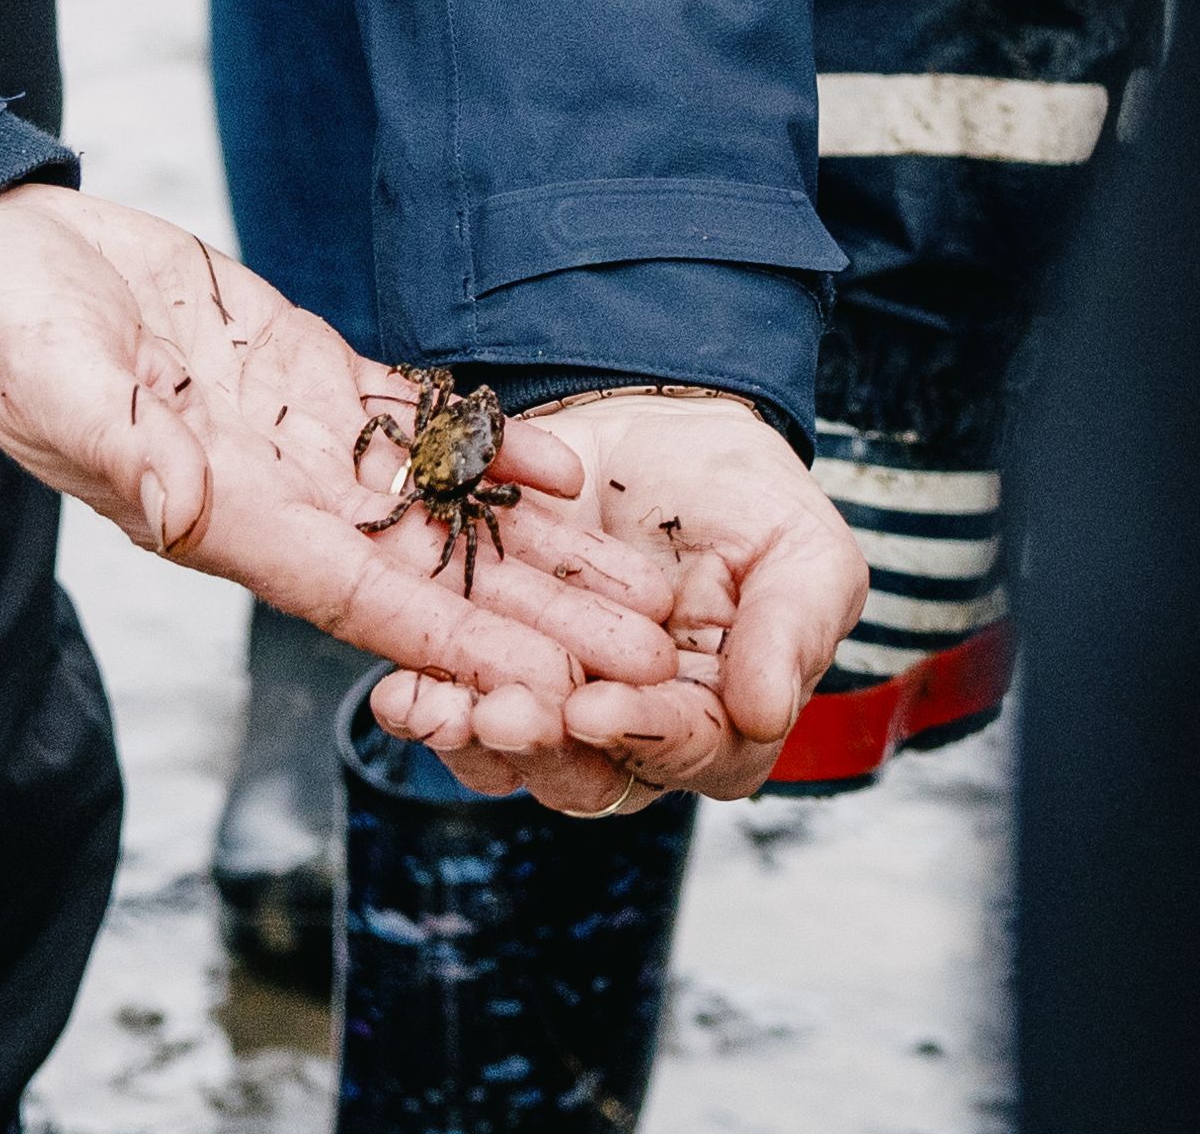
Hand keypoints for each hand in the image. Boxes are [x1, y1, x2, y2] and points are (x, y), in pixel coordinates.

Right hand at [0, 188, 697, 772]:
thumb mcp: (50, 384)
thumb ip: (116, 446)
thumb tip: (175, 497)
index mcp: (219, 518)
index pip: (365, 597)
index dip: (466, 643)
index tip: (558, 687)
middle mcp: (275, 496)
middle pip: (431, 573)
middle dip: (543, 619)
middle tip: (652, 662)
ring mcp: (296, 438)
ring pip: (442, 510)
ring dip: (539, 551)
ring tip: (640, 588)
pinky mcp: (303, 374)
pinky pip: (415, 421)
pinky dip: (488, 445)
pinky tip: (561, 466)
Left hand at [365, 386, 871, 809]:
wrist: (657, 423)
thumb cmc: (746, 498)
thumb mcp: (800, 551)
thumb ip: (791, 631)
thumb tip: (768, 714)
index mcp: (719, 722)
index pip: (690, 753)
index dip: (644, 736)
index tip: (597, 708)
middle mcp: (633, 736)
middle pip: (588, 776)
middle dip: (541, 749)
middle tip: (502, 714)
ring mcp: (556, 706)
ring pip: (510, 758)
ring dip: (468, 739)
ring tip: (432, 705)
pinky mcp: (490, 664)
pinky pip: (453, 703)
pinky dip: (425, 701)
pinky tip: (399, 688)